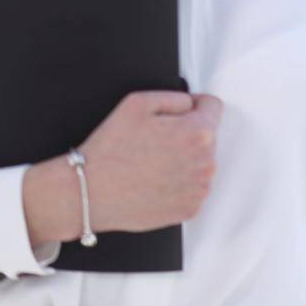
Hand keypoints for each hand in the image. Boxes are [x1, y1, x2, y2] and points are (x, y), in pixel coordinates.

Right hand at [23, 90, 221, 244]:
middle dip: (185, 133)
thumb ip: (174, 97)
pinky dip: (176, 182)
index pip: (213, 106)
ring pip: (199, 162)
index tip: (177, 112)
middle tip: (152, 139)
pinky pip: (191, 187)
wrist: (92, 191)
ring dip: (182, 159)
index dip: (193, 104)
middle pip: (206, 136)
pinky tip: (152, 180)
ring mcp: (200, 189)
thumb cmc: (110, 147)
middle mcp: (207, 163)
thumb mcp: (136, 103)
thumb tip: (191, 104)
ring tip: (149, 161)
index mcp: (198, 133)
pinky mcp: (190, 209)